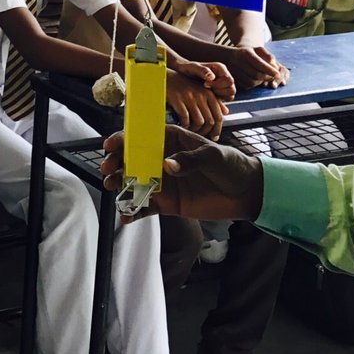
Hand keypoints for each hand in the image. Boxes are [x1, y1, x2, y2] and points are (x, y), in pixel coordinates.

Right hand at [102, 125, 262, 222]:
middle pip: (130, 159)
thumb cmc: (230, 165)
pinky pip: (145, 207)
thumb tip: (167, 166)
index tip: (110, 145)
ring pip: (133, 182)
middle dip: (115, 163)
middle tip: (108, 169)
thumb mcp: (213, 156)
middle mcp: (160, 160)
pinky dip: (134, 212)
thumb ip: (190, 160)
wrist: (246, 193)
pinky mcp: (167, 203)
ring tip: (111, 188)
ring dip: (119, 185)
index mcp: (170, 141)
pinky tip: (126, 216)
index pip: (140, 137)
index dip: (122, 139)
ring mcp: (162, 182)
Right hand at [165, 66, 227, 137]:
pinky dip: (184, 125)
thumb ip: (213, 101)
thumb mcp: (200, 90)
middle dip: (205, 132)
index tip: (214, 137)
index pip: (218, 116)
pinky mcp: (177, 99)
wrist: (165, 76)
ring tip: (190, 131)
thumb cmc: (182, 84)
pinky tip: (182, 125)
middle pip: (210, 121)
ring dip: (195, 130)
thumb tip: (225, 112)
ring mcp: (189, 97)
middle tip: (199, 136)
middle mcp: (201, 95)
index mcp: (208, 93)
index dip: (217, 129)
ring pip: (199, 122)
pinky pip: (185, 118)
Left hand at [175, 56, 235, 101]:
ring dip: (220, 97)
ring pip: (231, 95)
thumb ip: (202, 71)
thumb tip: (212, 77)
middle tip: (206, 90)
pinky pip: (226, 100)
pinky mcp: (221, 92)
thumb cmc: (188, 69)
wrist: (184, 74)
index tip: (205, 84)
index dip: (218, 84)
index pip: (228, 80)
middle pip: (232, 89)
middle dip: (219, 92)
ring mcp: (224, 85)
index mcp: (220, 68)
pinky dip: (218, 101)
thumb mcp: (193, 68)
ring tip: (207, 93)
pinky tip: (207, 98)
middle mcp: (224, 76)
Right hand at [225, 43, 289, 89]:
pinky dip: (254, 85)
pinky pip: (246, 86)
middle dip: (267, 77)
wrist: (230, 56)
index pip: (259, 64)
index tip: (277, 74)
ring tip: (264, 78)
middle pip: (256, 74)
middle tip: (272, 77)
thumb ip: (268, 55)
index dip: (269, 70)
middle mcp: (238, 62)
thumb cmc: (249, 53)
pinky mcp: (233, 78)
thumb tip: (273, 63)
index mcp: (245, 53)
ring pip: (251, 82)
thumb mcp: (258, 49)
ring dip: (261, 82)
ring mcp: (234, 71)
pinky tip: (256, 80)